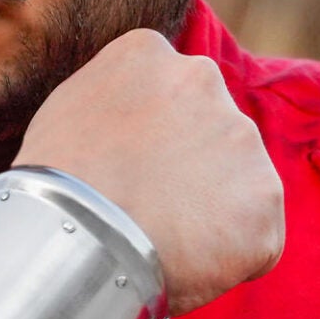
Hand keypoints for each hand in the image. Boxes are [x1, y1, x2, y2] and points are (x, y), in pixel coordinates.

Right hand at [14, 27, 283, 313]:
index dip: (151, 145)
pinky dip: (231, 256)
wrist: (78, 238)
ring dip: (212, 213)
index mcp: (150, 54)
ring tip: (164, 242)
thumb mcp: (67, 113)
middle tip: (150, 211)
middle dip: (190, 172)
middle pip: (207, 134)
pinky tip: (188, 263)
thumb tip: (131, 129)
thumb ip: (114, 105)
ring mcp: (242, 138)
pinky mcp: (265, 197)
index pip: (168, 95)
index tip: (130, 173)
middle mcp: (204, 79)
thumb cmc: (54, 187)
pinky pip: (256, 235)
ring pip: (237, 183)